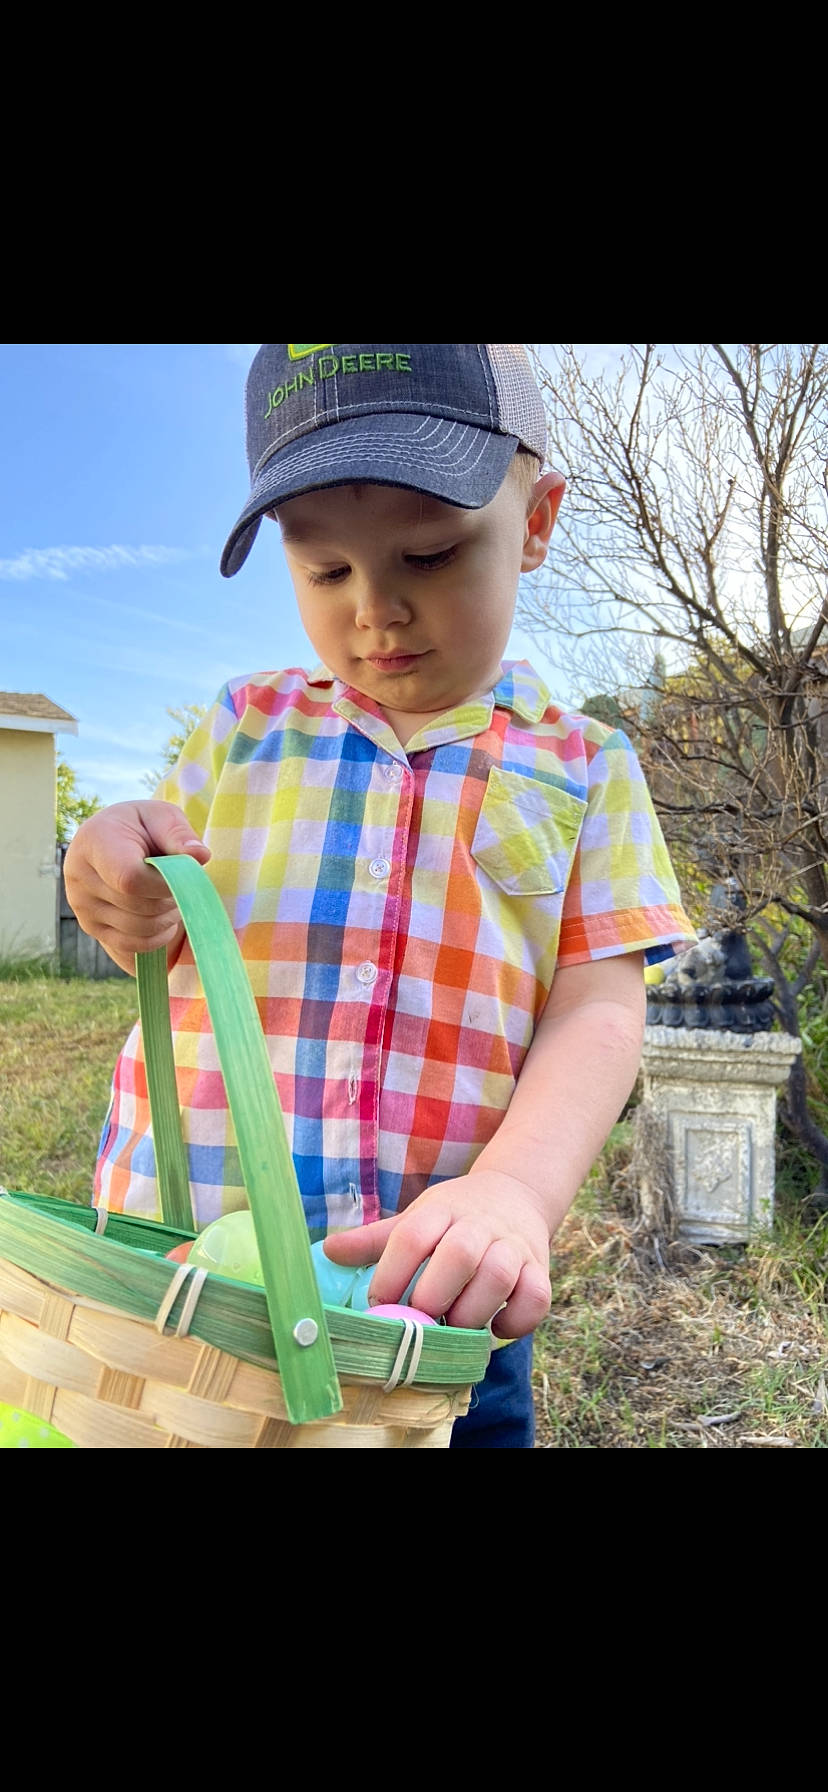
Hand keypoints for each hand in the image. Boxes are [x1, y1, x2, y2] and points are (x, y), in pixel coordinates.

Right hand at [63, 800, 210, 974]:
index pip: (129, 879)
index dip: (164, 884)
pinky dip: (157, 936)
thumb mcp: (162, 817)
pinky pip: (133, 944)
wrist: (111, 841)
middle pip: (137, 906)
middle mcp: (80, 876)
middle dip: (170, 898)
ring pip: (139, 928)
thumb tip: (201, 856)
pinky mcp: (91, 927)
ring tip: (173, 896)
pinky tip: (164, 915)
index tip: (182, 873)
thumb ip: (180, 835)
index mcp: (95, 842)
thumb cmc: (142, 827)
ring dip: (167, 917)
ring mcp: (82, 906)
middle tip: (182, 883)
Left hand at [323, 1171, 551, 1337]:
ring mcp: (513, 1246)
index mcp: (441, 1210)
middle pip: (458, 1254)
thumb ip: (375, 1240)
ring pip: (499, 1276)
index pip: (412, 1236)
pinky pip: (536, 1298)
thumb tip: (327, 1251)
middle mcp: (479, 1224)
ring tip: (455, 1329)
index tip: (377, 1305)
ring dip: (472, 1311)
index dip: (390, 1274)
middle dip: (433, 1295)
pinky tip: (494, 1328)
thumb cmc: (455, 1217)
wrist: (516, 1196)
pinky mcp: (541, 1269)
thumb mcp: (417, 1218)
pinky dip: (515, 1321)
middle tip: (420, 1320)